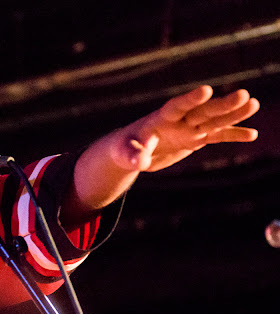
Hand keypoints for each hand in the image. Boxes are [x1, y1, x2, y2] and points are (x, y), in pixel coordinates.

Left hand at [112, 85, 259, 171]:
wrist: (129, 151)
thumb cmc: (123, 148)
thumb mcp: (124, 153)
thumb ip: (133, 155)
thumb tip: (139, 161)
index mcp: (161, 118)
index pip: (177, 106)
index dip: (190, 99)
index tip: (206, 90)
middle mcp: (179, 121)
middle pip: (203, 111)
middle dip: (222, 105)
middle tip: (244, 95)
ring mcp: (189, 129)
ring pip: (214, 120)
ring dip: (233, 114)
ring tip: (253, 104)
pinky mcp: (194, 139)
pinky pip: (216, 136)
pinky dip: (232, 135)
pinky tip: (252, 134)